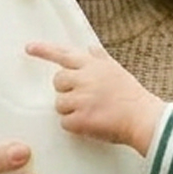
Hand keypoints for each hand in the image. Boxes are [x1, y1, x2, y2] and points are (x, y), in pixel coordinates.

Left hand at [26, 43, 164, 156]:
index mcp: (93, 65)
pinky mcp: (81, 119)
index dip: (44, 50)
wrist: (143, 118)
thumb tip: (89, 47)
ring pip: (59, 104)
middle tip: (83, 98)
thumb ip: (100, 58)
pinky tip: (90, 124)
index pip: (64, 54)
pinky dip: (75, 125)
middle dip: (66, 90)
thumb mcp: (117, 70)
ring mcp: (82, 99)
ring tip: (91, 112)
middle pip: (58, 81)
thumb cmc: (131, 96)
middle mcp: (85, 78)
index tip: (29, 48)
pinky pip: (65, 122)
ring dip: (71, 110)